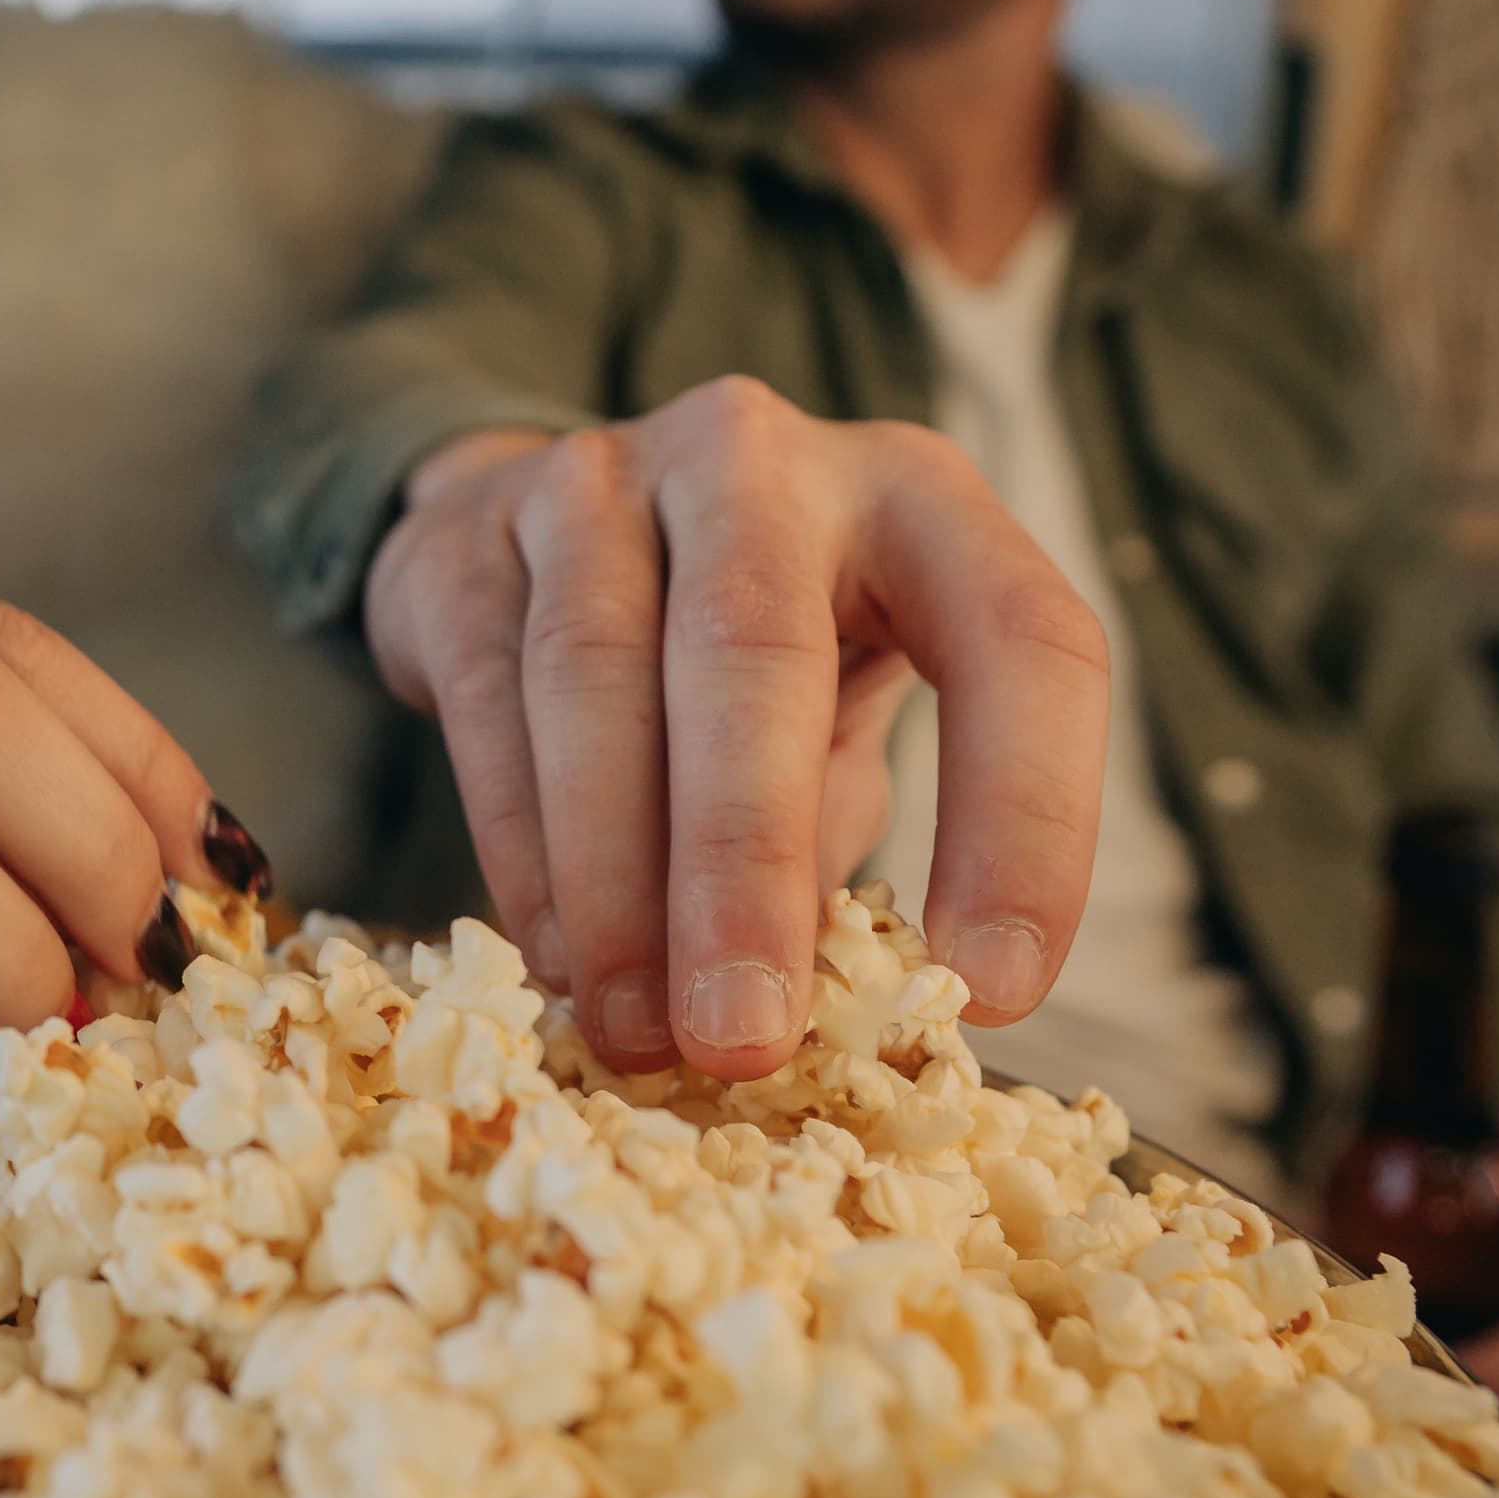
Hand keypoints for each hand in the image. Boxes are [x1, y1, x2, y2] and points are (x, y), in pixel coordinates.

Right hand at [360, 378, 1105, 1079]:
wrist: (542, 526)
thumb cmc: (746, 655)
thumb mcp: (842, 710)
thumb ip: (843, 820)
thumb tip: (821, 1007)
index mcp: (921, 499)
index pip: (1022, 640)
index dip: (1028, 818)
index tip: (993, 988)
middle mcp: (763, 459)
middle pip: (756, 650)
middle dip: (748, 865)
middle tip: (744, 1038)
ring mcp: (600, 479)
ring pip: (596, 677)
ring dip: (618, 881)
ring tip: (638, 1030)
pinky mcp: (471, 536)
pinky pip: (489, 698)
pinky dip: (523, 847)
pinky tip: (557, 956)